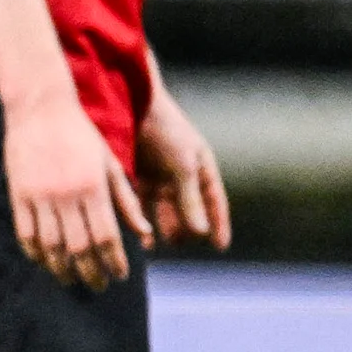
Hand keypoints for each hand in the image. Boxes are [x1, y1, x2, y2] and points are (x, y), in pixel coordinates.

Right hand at [7, 94, 152, 290]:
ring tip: (70, 279)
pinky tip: (45, 262)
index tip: (120, 275)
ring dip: (62, 268)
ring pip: (51, 246)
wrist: (41, 107)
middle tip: (98, 285)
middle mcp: (67, 195)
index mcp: (94, 188)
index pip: (107, 237)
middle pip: (79, 248)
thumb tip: (144, 234)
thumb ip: (126, 200)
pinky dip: (36, 253)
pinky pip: (26, 234)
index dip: (114, 261)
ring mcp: (40, 196)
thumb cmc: (81, 135)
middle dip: (91, 272)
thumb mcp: (110, 164)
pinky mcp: (19, 194)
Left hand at [134, 81, 231, 253]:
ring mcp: (160, 174)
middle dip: (188, 228)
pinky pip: (144, 204)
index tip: (220, 247)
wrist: (131, 105)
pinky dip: (144, 220)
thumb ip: (190, 200)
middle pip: (189, 208)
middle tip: (184, 245)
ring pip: (165, 209)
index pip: (214, 201)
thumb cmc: (165, 132)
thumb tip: (200, 233)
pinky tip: (143, 235)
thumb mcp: (182, 167)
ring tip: (163, 243)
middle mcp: (182, 172)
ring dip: (165, 227)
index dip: (218, 223)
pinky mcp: (139, 175)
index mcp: (201, 166)